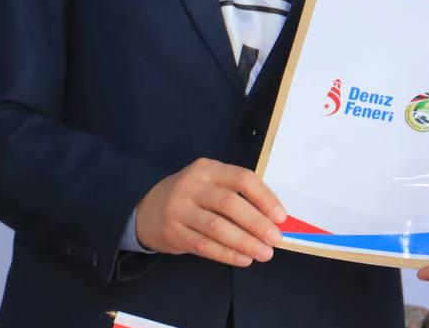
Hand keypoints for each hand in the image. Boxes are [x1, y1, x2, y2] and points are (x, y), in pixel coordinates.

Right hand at [135, 158, 286, 266]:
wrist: (148, 209)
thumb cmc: (193, 195)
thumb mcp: (211, 183)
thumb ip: (237, 195)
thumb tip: (273, 219)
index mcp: (208, 168)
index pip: (242, 179)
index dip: (264, 198)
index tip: (281, 217)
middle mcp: (192, 185)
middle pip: (230, 204)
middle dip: (257, 223)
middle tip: (275, 239)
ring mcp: (179, 208)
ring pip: (217, 227)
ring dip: (244, 242)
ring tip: (264, 253)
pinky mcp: (172, 232)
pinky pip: (204, 245)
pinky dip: (227, 254)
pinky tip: (243, 259)